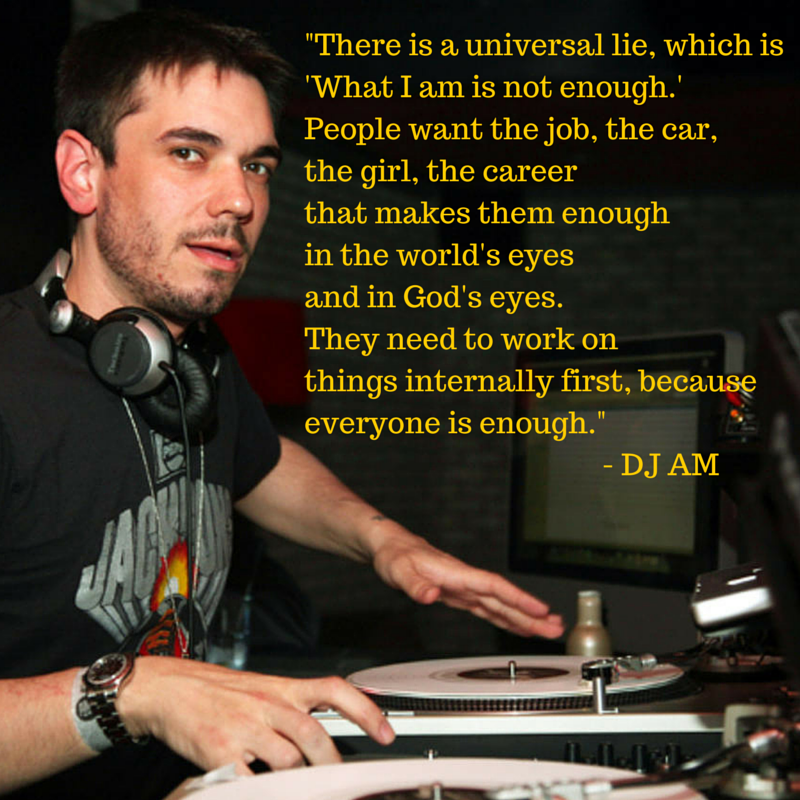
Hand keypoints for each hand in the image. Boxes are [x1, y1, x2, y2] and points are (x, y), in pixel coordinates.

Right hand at [117, 656, 393, 773]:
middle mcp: (269, 704)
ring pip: (289, 761)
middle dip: (332, 765)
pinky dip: (262, 790)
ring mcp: (245, 727)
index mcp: (283, 688)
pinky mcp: (221, 751)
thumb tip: (324, 735)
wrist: (169, 688)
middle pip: (315, 736)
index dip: (365, 710)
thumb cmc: (217, 692)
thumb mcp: (262, 690)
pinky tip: (263, 789)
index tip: (385, 732)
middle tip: (339, 783)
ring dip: (299, 781)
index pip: (335, 689)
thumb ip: (293, 709)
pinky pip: (252, 781)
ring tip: (298, 787)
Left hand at [371, 528, 563, 638]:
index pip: (495, 587)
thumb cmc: (396, 557)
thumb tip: (430, 596)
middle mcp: (466, 581)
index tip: (540, 609)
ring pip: (501, 605)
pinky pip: (490, 609)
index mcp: (457, 574)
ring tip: (550, 630)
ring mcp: (466, 589)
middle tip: (556, 628)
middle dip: (532, 614)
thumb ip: (415, 585)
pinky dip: (506, 619)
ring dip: (525, 618)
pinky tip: (520, 626)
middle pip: (505, 599)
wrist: (392, 548)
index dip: (518, 599)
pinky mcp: (461, 596)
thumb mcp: (400, 572)